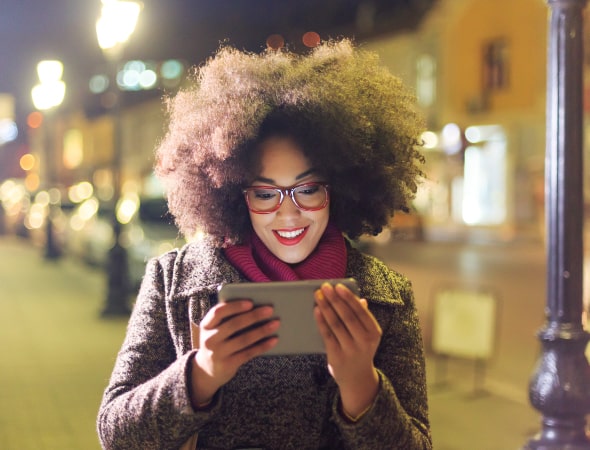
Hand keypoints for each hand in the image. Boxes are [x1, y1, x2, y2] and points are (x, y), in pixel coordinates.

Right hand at [190, 300, 279, 405]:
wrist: (207, 370)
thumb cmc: (219, 341)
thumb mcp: (216, 329)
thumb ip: (229, 318)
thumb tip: (257, 307)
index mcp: (206, 325)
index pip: (218, 312)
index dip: (234, 306)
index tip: (250, 302)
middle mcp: (209, 339)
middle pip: (234, 325)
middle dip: (254, 316)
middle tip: (270, 310)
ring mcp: (217, 354)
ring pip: (243, 339)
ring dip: (262, 330)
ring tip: (276, 323)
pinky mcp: (228, 365)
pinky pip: (248, 353)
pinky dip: (262, 346)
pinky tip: (273, 340)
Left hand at [313, 282, 381, 415]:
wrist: (357, 378)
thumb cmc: (361, 349)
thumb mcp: (368, 335)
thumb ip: (363, 317)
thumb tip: (359, 298)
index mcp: (374, 332)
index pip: (360, 311)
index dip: (348, 297)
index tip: (338, 286)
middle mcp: (364, 341)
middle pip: (347, 316)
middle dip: (335, 299)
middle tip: (325, 287)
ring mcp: (350, 349)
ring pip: (336, 324)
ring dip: (326, 307)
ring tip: (318, 295)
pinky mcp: (336, 355)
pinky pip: (327, 334)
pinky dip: (321, 321)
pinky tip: (316, 310)